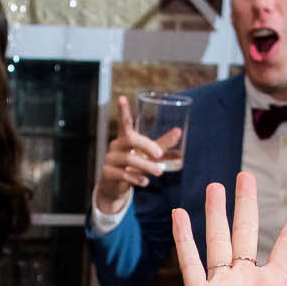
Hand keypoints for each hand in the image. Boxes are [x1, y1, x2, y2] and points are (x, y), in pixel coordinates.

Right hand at [96, 94, 181, 215]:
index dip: (123, 110)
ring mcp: (110, 159)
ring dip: (146, 166)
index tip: (122, 97)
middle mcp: (116, 145)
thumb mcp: (147, 154)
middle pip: (130, 138)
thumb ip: (162, 144)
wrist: (115, 187)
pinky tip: (145, 182)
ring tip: (159, 172)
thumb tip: (179, 131)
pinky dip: (136, 178)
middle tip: (160, 155)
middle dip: (146, 145)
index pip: (124, 122)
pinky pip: (122, 174)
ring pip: (128, 158)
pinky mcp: (107, 173)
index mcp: (125, 138)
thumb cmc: (133, 166)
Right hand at [170, 174, 286, 285]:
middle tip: (245, 175)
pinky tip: (180, 216)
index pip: (285, 242)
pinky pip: (191, 263)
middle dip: (245, 204)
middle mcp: (247, 281)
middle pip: (245, 232)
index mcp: (275, 285)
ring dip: (215, 214)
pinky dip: (184, 240)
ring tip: (215, 186)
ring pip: (217, 240)